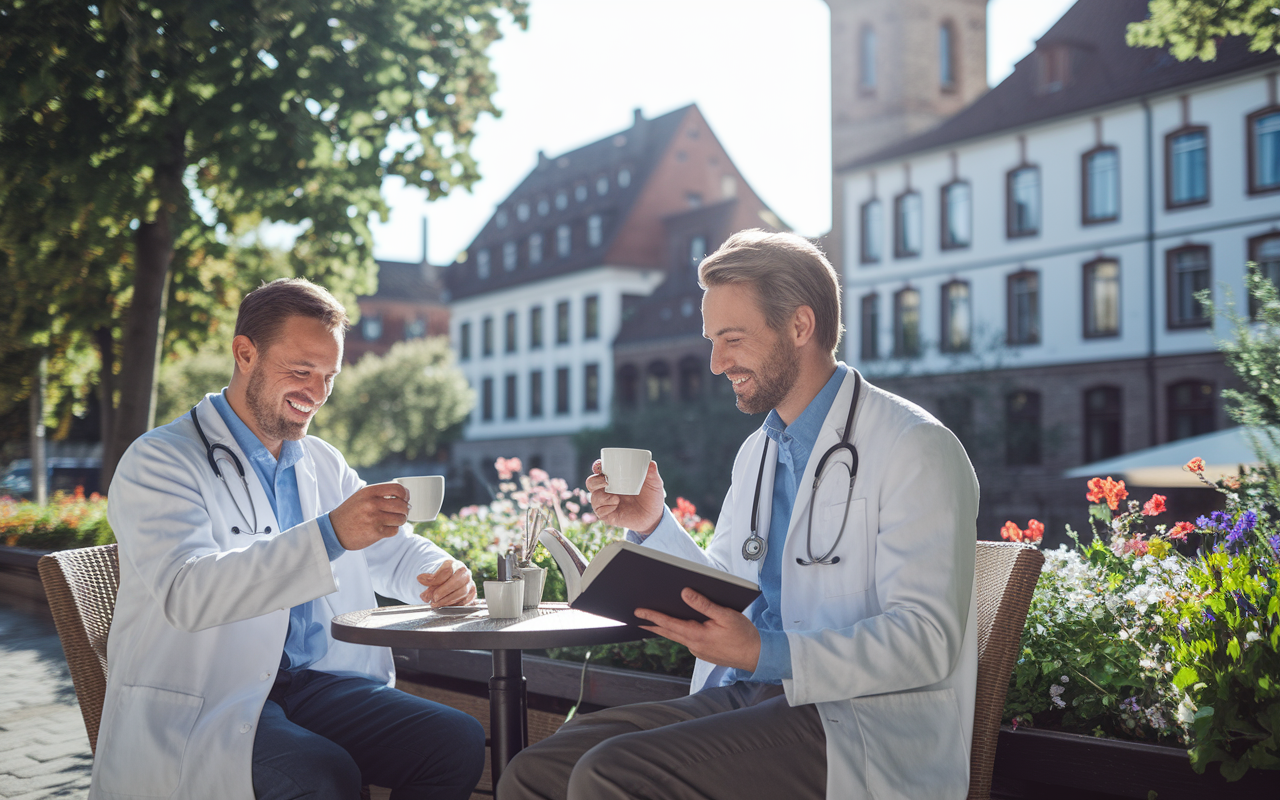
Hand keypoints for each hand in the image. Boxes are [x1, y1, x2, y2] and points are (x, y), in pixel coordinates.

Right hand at [329, 483, 409, 550]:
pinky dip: (393, 530)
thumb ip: (380, 493)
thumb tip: (404, 495)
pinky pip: (395, 530)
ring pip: (401, 519)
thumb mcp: (362, 496)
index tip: (405, 499)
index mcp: (370, 492)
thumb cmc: (351, 512)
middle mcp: (372, 504)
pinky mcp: (376, 532)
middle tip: (401, 512)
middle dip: (405, 510)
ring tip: (393, 521)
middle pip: (402, 505)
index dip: (406, 494)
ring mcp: (374, 518)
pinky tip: (385, 528)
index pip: (398, 489)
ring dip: (400, 520)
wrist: (334, 530)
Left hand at [417, 560, 476, 606]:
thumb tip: (422, 583)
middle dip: (444, 591)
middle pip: (458, 581)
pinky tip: (444, 605)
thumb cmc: (439, 577)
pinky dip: (454, 604)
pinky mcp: (471, 594)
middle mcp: (465, 573)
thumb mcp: (432, 574)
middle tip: (433, 598)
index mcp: (455, 564)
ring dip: (447, 600)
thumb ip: (428, 579)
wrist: (448, 581)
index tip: (423, 584)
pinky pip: (466, 600)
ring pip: (462, 592)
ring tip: (435, 604)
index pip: (447, 570)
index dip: (435, 579)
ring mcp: (470, 584)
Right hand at [585, 459, 664, 533]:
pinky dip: (606, 507)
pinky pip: (599, 510)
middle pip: (591, 482)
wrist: (654, 517)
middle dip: (594, 481)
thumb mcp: (654, 484)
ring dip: (601, 496)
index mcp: (615, 477)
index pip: (600, 469)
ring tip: (615, 498)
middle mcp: (608, 489)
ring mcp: (606, 502)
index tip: (600, 466)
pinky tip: (616, 506)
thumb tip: (651, 464)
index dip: (597, 466)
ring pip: (593, 497)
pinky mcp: (608, 515)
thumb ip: (652, 473)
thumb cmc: (652, 497)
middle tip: (606, 481)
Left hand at [635, 589, 760, 672]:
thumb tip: (685, 593)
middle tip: (637, 617)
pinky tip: (679, 626)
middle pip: (668, 632)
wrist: (757, 656)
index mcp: (697, 635)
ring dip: (665, 629)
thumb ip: (704, 604)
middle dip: (652, 624)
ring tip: (652, 621)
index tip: (638, 612)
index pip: (669, 624)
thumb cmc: (744, 635)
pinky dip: (679, 632)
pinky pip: (687, 640)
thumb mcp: (725, 615)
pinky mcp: (704, 652)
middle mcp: (694, 646)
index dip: (652, 617)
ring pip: (677, 637)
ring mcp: (698, 651)